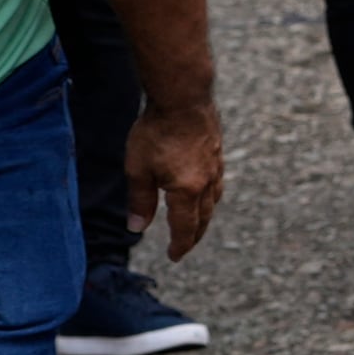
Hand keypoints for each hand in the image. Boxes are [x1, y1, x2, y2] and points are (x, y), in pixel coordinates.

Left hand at [125, 102, 225, 262]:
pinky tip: (204, 190)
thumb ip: (139, 201)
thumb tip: (137, 228)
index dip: (179, 245)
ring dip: (204, 216)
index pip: (185, 228)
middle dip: (194, 235)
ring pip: (214, 201)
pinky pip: (217, 183)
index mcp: (186, 191)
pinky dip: (210, 195)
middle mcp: (206, 183)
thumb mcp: (138, 169)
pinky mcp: (217, 152)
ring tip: (197, 221)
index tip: (174, 256)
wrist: (183, 97)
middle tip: (185, 245)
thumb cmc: (156, 132)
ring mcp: (215, 167)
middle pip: (204, 218)